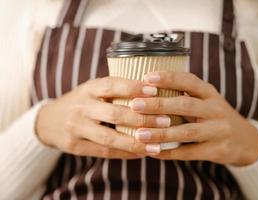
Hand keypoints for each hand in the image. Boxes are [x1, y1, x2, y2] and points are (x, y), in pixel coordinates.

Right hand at [36, 77, 168, 158]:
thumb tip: (151, 93)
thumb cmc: (81, 102)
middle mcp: (81, 107)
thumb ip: (114, 91)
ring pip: (110, 138)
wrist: (49, 121)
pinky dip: (125, 153)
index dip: (133, 87)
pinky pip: (104, 152)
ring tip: (157, 145)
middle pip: (114, 113)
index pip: (112, 85)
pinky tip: (141, 152)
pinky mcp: (75, 146)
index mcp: (87, 88)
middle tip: (165, 120)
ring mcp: (76, 128)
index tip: (155, 91)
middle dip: (142, 118)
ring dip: (136, 142)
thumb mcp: (92, 90)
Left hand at [130, 71, 257, 165]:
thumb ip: (183, 95)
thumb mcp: (205, 100)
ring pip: (187, 131)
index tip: (146, 77)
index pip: (189, 81)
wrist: (244, 140)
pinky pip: (190, 152)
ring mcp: (219, 130)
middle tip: (135, 105)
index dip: (169, 78)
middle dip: (159, 105)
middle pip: (186, 105)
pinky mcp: (218, 150)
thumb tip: (146, 88)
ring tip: (140, 134)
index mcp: (210, 93)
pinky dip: (170, 153)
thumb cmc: (213, 116)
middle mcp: (216, 109)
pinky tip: (153, 152)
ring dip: (161, 133)